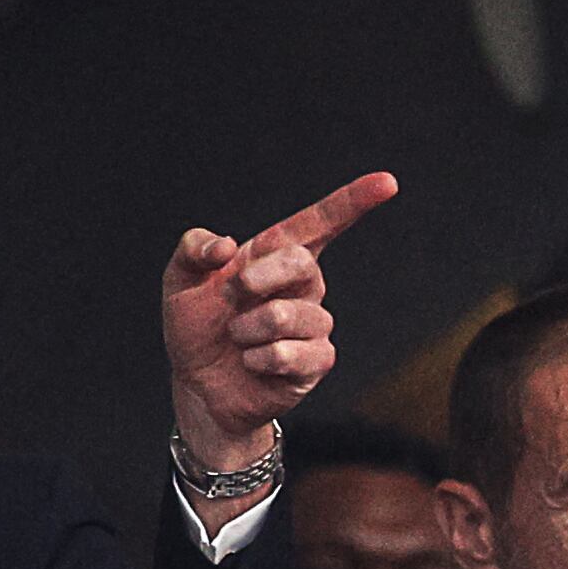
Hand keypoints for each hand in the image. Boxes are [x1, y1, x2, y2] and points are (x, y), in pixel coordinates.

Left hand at [161, 171, 398, 481]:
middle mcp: (304, 285)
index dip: (353, 201)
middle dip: (256, 278)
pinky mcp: (316, 362)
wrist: (197, 385)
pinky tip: (250, 363)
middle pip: (299, 263)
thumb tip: (225, 247)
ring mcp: (314, 324)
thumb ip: (192, 250)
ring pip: (286, 316)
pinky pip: (292, 354)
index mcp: (276, 256)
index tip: (387, 183)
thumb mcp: (180, 282)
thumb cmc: (197, 328)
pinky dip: (258, 359)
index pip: (321, 222)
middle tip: (231, 296)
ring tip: (236, 337)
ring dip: (246, 328)